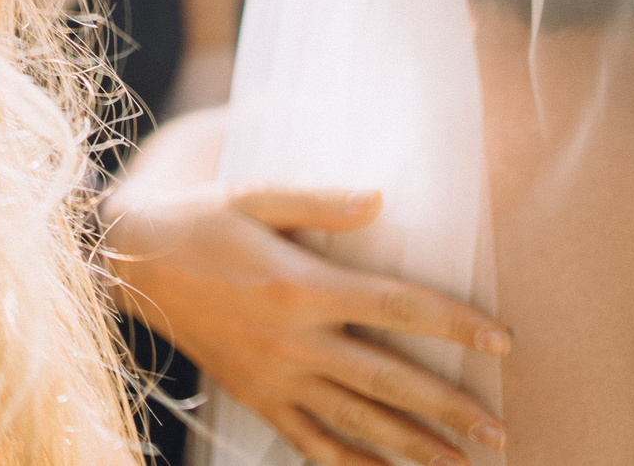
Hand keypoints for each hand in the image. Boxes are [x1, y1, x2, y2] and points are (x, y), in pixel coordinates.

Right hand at [102, 182, 510, 465]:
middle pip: (389, 381)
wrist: (130, 263)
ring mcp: (274, 376)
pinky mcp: (256, 396)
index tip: (503, 341)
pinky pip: (310, 441)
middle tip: (502, 430)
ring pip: (357, 421)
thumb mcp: (252, 195)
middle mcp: (294, 340)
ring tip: (465, 463)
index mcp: (301, 287)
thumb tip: (382, 199)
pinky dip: (352, 465)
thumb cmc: (198, 219)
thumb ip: (319, 201)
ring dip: (415, 447)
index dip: (454, 324)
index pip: (396, 308)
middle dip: (451, 408)